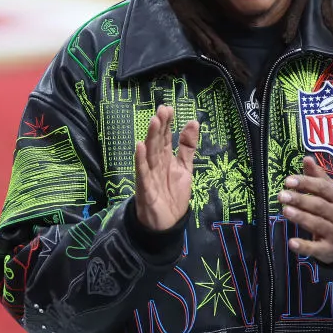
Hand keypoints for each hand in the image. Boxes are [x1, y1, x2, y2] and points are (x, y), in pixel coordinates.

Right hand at [134, 105, 198, 231]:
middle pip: (157, 142)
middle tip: (162, 110)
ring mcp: (149, 175)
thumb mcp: (185, 168)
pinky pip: (142, 173)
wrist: (167, 224)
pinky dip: (141, 160)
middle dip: (159, 126)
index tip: (168, 108)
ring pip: (150, 154)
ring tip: (153, 121)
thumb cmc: (174, 195)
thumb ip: (188, 147)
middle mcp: (155, 164)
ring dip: (151, 137)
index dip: (166, 123)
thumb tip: (193, 121)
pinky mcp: (145, 188)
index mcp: (165, 158)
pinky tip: (140, 146)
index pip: (165, 137)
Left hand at [278, 156, 332, 263]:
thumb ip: (318, 177)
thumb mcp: (330, 193)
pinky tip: (291, 243)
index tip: (288, 180)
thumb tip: (307, 158)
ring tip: (285, 211)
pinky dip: (304, 246)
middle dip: (300, 199)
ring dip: (301, 217)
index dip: (306, 183)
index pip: (323, 188)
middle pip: (319, 205)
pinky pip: (316, 248)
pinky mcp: (329, 250)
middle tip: (281, 195)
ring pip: (317, 224)